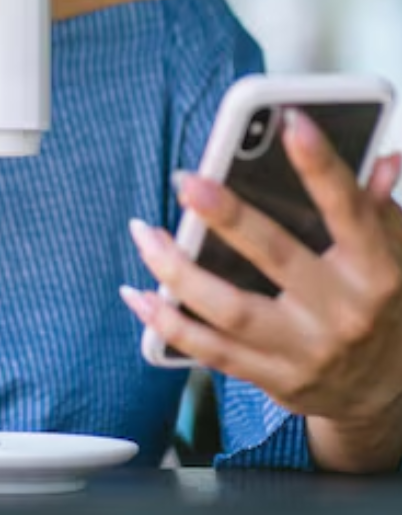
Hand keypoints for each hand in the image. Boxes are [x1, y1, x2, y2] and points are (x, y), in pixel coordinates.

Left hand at [122, 108, 401, 471]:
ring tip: (143, 232)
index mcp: (376, 271)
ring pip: (229, 309)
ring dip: (177, 271)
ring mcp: (304, 349)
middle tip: (186, 181)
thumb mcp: (392, 253)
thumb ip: (375, 206)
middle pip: (276, 257)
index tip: (293, 123)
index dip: (322, 167)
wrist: (383, 391)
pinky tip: (137, 294)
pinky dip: (167, 322)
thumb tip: (383, 157)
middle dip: (228, 218)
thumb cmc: (378, 303)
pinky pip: (209, 350)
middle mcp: (341, 312)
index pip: (349, 212)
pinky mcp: (271, 377)